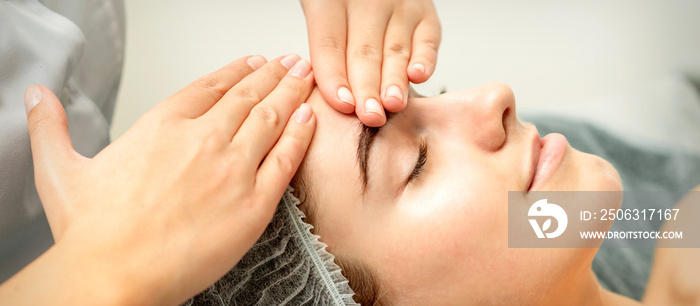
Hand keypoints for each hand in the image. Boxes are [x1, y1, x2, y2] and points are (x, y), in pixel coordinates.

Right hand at [2, 55, 314, 304]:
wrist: (113, 273)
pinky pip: (286, 160)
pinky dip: (301, 135)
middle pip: (247, 95)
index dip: (235, 71)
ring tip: (305, 76)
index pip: (209, 86)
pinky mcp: (254, 203)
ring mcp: (232, 168)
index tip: (251, 62)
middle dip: (273, 74)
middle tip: (289, 62)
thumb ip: (51, 129)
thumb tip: (38, 98)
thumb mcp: (61, 170)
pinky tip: (310, 118)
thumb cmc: (91, 232)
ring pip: (272, 118)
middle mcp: (202, 139)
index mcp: (162, 126)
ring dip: (292, 92)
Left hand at [301, 0, 440, 126]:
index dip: (335, 78)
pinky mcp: (424, 13)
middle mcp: (366, 2)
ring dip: (394, 81)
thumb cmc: (340, 4)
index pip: (329, 45)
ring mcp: (399, 7)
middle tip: (369, 115)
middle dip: (367, 89)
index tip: (343, 105)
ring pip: (395, 50)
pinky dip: (425, 59)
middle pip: (364, 53)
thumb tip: (328, 95)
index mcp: (329, 2)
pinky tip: (418, 77)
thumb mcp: (317, 9)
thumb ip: (321, 46)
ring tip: (392, 104)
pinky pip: (427, 39)